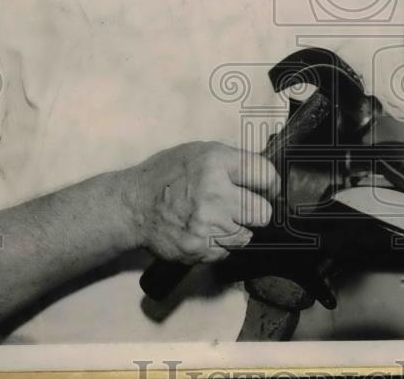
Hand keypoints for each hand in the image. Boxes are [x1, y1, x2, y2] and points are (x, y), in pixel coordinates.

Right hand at [119, 141, 279, 264]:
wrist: (133, 207)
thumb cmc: (168, 175)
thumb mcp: (200, 152)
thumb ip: (233, 162)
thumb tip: (266, 176)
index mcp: (216, 162)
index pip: (266, 176)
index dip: (269, 184)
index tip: (266, 189)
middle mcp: (214, 192)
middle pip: (263, 212)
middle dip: (255, 210)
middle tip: (241, 207)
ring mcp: (207, 223)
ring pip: (247, 235)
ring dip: (237, 230)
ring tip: (218, 219)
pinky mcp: (200, 248)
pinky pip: (228, 251)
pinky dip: (220, 245)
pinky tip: (205, 231)